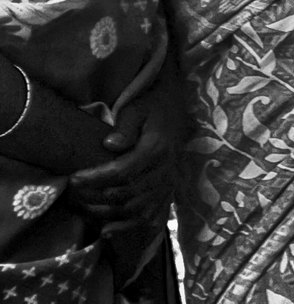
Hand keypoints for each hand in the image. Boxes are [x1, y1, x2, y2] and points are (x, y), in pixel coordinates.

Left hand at [67, 78, 180, 238]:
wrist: (177, 111)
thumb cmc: (153, 108)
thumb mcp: (137, 108)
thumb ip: (125, 126)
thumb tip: (109, 144)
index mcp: (157, 149)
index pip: (123, 171)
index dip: (96, 179)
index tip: (73, 178)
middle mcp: (164, 170)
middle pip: (125, 194)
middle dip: (94, 197)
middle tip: (71, 194)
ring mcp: (167, 184)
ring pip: (133, 209)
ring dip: (104, 213)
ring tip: (81, 208)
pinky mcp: (167, 193)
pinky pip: (147, 217)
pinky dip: (126, 227)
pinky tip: (105, 230)